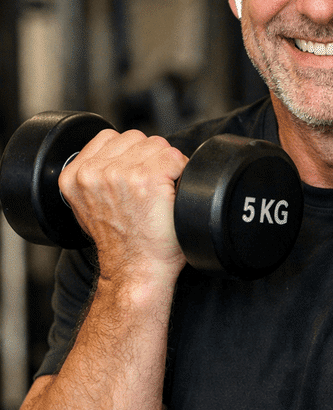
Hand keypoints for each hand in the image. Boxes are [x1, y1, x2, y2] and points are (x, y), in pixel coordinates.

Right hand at [58, 129, 188, 281]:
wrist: (136, 271)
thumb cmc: (123, 245)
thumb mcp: (89, 207)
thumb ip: (94, 178)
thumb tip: (115, 158)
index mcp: (74, 177)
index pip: (110, 138)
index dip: (129, 156)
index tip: (134, 180)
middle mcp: (94, 173)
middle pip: (136, 138)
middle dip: (148, 159)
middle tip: (149, 191)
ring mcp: (120, 174)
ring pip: (157, 145)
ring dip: (166, 165)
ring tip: (159, 194)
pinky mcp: (147, 178)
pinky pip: (175, 157)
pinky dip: (181, 173)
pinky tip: (172, 195)